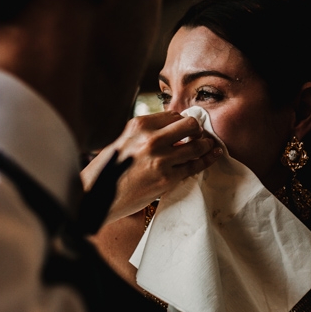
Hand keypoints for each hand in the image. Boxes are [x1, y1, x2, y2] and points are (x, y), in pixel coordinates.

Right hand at [82, 111, 222, 224]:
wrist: (99, 196)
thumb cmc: (109, 170)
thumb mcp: (123, 141)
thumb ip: (145, 133)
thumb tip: (170, 129)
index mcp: (139, 125)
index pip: (173, 115)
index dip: (182, 122)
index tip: (186, 128)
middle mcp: (151, 139)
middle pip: (189, 125)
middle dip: (197, 129)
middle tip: (198, 136)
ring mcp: (160, 159)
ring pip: (196, 146)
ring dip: (205, 145)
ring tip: (207, 146)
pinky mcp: (167, 178)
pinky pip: (194, 166)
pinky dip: (206, 160)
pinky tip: (212, 156)